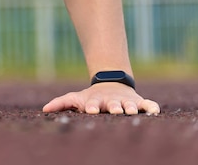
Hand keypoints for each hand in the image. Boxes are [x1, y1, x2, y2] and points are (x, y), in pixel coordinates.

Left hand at [42, 82, 160, 114]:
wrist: (111, 85)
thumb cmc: (90, 98)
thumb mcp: (75, 98)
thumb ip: (61, 103)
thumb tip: (44, 109)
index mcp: (95, 101)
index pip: (92, 104)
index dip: (91, 107)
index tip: (90, 110)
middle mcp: (111, 102)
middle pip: (112, 105)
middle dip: (113, 107)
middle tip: (115, 110)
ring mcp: (125, 101)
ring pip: (129, 104)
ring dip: (130, 107)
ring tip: (131, 111)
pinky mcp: (138, 102)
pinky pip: (148, 104)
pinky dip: (151, 107)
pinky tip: (154, 110)